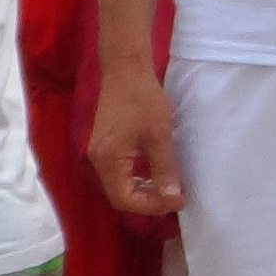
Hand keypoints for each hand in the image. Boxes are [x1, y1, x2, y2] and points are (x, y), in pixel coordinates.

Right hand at [90, 66, 184, 217]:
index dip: (151, 206)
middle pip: (120, 195)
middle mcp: (98, 161)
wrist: (126, 69)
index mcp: (108, 161)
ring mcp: (100, 152)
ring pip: (120, 184)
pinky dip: (138, 177)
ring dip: (144, 190)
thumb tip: (172, 198)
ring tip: (169, 189)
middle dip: (148, 201)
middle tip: (175, 197)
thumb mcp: (159, 135)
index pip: (124, 200)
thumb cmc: (143, 100)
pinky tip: (155, 173)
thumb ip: (164, 169)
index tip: (177, 201)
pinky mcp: (106, 144)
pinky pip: (120, 171)